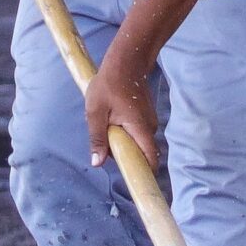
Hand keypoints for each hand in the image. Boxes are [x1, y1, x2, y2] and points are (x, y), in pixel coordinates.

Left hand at [85, 50, 159, 169]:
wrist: (126, 62)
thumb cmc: (108, 85)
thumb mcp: (95, 112)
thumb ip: (97, 138)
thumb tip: (98, 163)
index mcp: (139, 128)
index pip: (150, 158)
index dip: (145, 173)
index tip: (136, 183)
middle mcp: (149, 128)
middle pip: (142, 153)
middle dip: (124, 156)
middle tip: (104, 146)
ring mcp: (149, 122)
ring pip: (138, 143)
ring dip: (122, 144)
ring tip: (105, 127)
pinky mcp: (146, 118)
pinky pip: (137, 134)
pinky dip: (125, 135)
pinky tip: (111, 120)